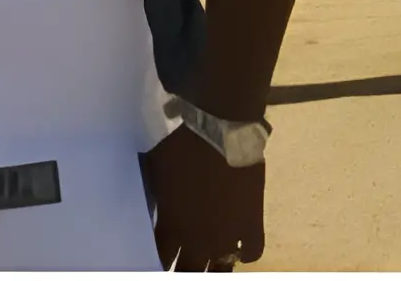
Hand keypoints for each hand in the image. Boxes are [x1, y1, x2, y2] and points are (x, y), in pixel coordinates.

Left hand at [144, 124, 265, 270]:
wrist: (220, 133)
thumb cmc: (181, 148)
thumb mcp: (152, 167)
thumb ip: (152, 193)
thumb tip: (147, 203)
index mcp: (172, 226)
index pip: (160, 258)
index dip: (157, 258)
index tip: (158, 254)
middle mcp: (199, 241)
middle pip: (188, 270)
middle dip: (182, 268)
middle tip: (180, 263)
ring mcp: (229, 237)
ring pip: (220, 269)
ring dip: (211, 266)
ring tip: (206, 262)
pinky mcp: (253, 226)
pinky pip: (251, 254)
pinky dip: (244, 255)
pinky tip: (237, 250)